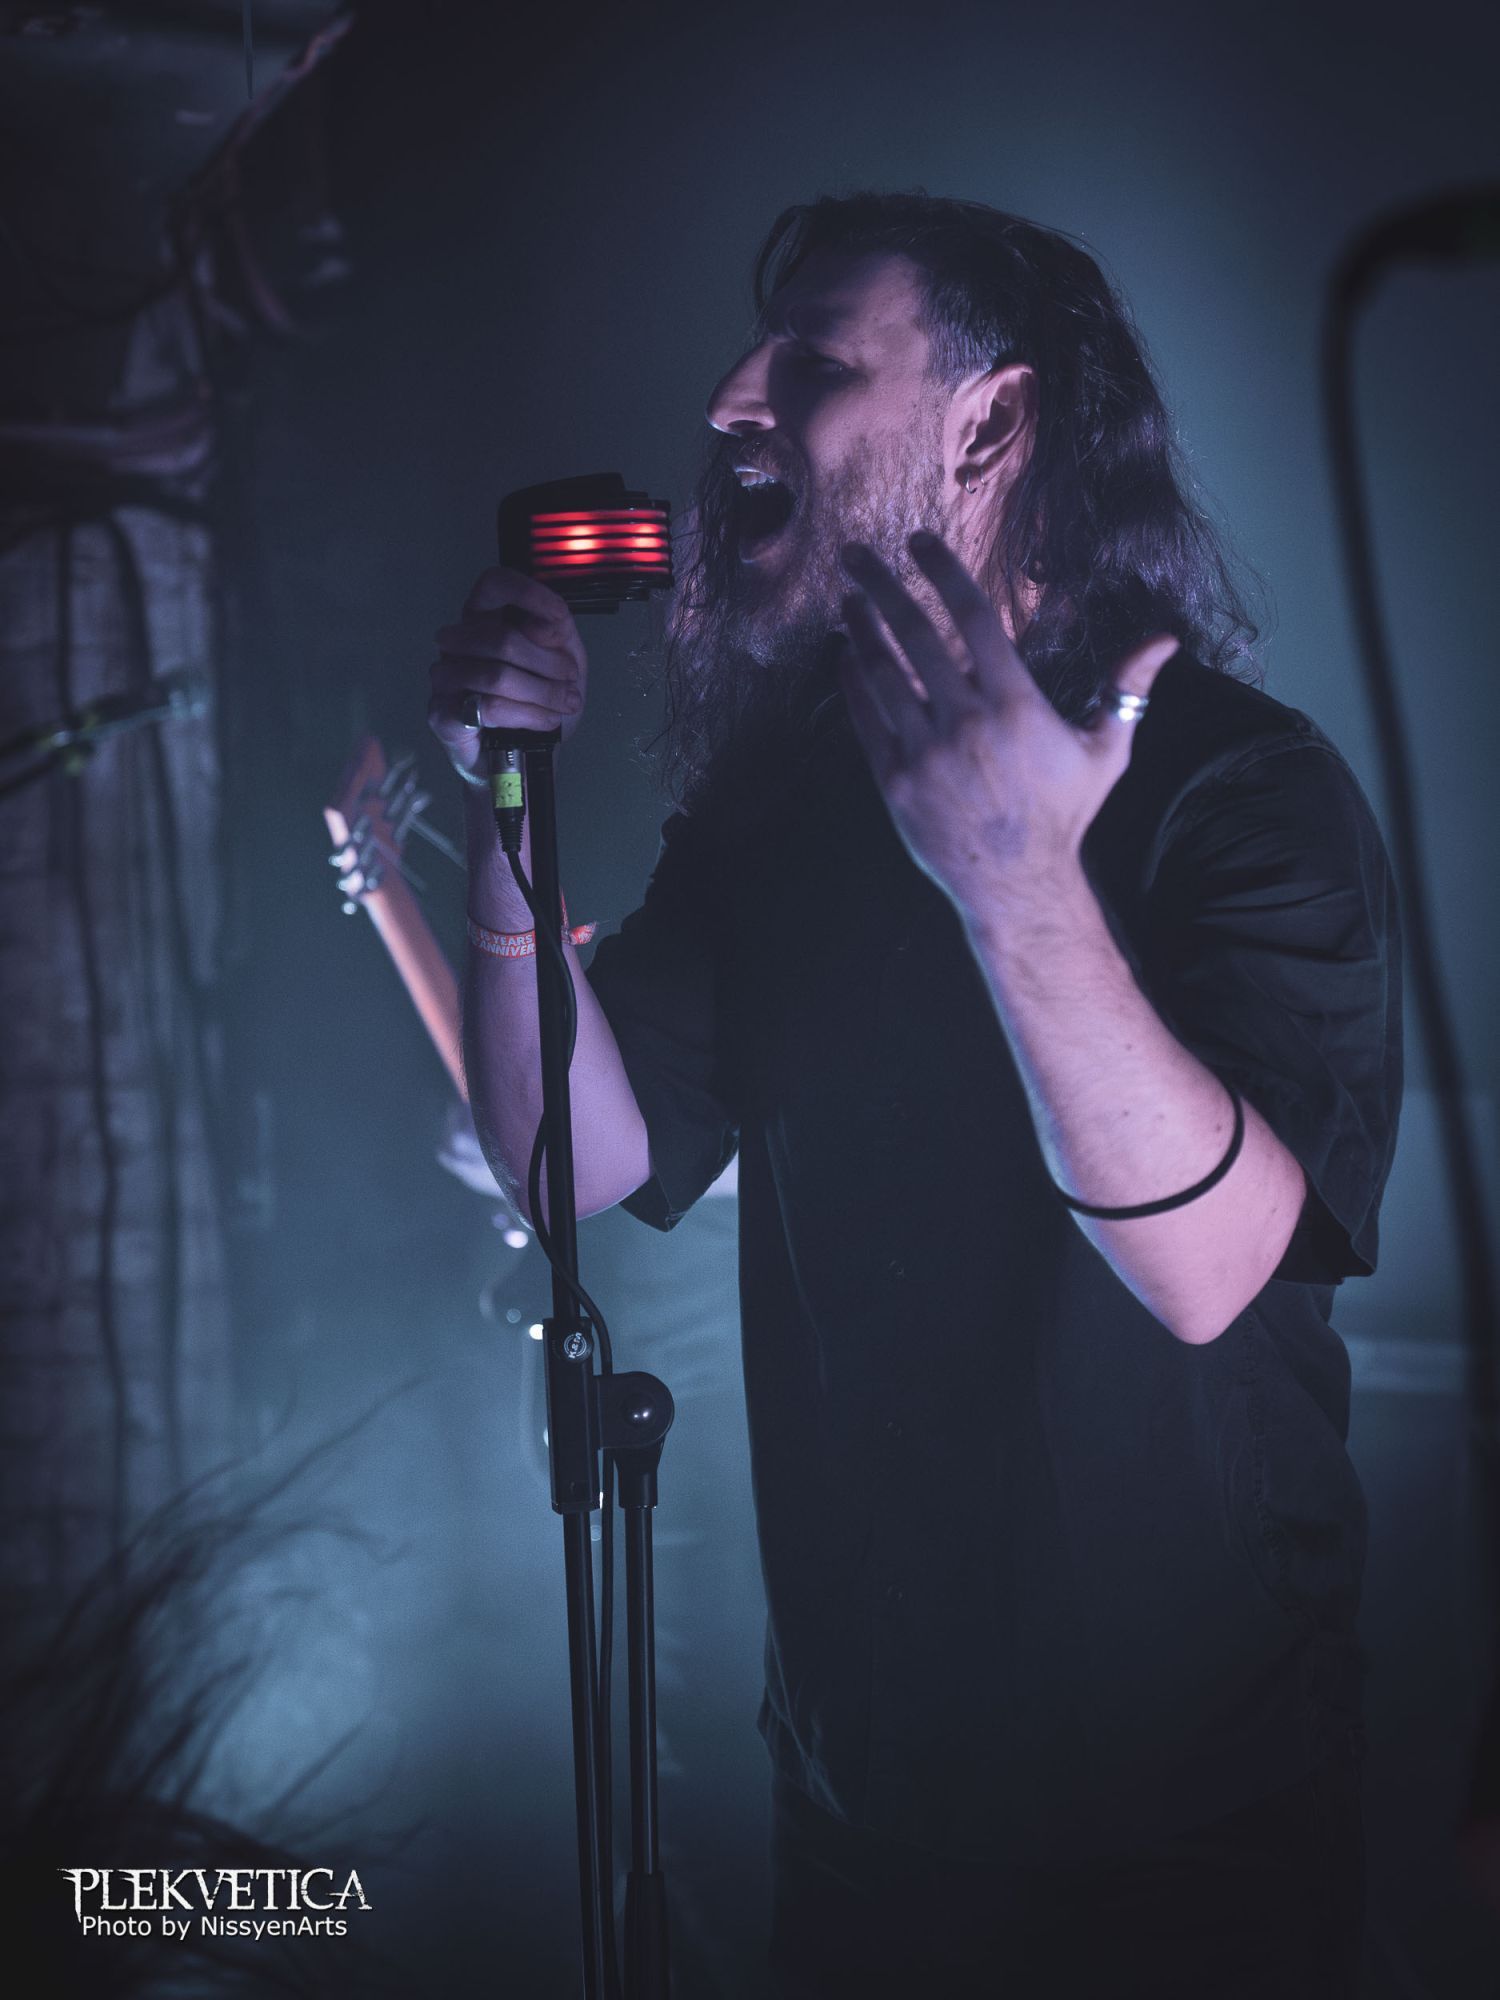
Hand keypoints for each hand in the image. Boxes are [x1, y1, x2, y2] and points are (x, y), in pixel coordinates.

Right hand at [427, 566, 587, 780]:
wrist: (523, 760)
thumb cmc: (539, 704)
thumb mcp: (564, 662)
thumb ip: (557, 635)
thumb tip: (546, 624)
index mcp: (485, 621)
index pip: (493, 585)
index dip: (527, 593)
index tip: (559, 619)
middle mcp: (458, 643)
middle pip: (500, 636)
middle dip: (547, 663)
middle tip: (571, 686)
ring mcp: (445, 678)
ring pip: (495, 674)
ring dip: (542, 693)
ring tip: (564, 706)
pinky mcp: (442, 714)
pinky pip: (488, 708)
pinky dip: (527, 715)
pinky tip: (545, 721)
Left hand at [837, 531, 1178, 925]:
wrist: (1017, 885)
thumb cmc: (1064, 814)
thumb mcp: (1106, 751)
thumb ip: (1127, 688)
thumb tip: (1166, 639)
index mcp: (1015, 705)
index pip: (974, 618)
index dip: (944, 572)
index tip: (919, 540)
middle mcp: (965, 722)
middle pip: (916, 635)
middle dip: (883, 586)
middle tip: (857, 553)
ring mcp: (925, 752)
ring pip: (883, 674)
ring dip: (861, 630)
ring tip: (849, 598)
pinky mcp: (895, 782)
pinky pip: (866, 719)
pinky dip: (853, 683)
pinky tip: (845, 655)